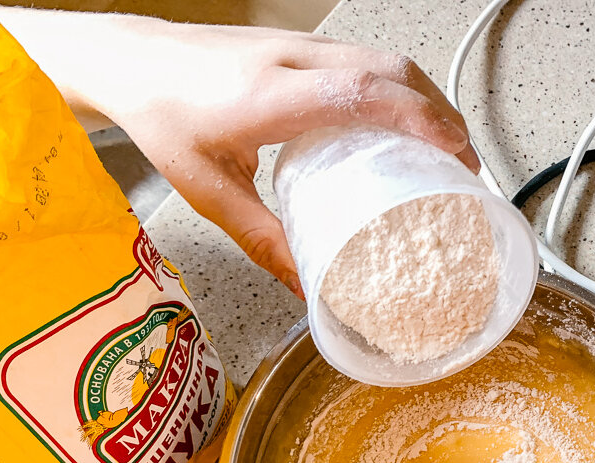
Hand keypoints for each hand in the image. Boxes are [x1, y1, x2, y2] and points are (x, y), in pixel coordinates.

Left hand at [0, 9, 479, 294]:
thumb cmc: (161, 116)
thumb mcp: (208, 191)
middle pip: (391, 70)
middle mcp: (292, 60)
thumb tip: (307, 286)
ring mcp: (299, 45)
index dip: (419, 120)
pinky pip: (366, 58)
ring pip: (384, 57)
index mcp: (269, 96)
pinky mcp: (300, 45)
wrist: (128, 60)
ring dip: (426, 98)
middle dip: (441, 114)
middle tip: (466, 164)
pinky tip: (405, 120)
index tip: (456, 153)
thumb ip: (263, 240)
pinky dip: (400, 88)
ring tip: (448, 146)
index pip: (363, 94)